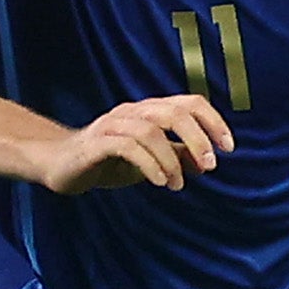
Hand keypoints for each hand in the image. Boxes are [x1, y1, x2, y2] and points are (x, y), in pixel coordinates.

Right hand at [37, 93, 232, 193]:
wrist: (60, 165)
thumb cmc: (107, 161)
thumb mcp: (150, 161)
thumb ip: (176, 157)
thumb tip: (205, 162)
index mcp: (149, 111)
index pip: (189, 103)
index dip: (213, 122)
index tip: (228, 148)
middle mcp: (133, 111)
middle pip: (174, 112)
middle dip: (198, 138)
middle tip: (210, 166)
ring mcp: (113, 124)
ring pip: (151, 130)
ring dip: (172, 159)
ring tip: (177, 184)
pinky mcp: (96, 143)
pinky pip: (128, 147)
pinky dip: (149, 164)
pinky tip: (158, 182)